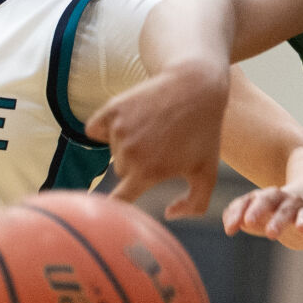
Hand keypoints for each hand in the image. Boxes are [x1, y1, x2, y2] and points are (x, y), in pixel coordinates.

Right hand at [86, 62, 228, 218]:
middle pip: (121, 172)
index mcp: (148, 173)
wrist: (196, 86)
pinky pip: (95, 129)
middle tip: (161, 145)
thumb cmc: (204, 132)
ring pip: (112, 150)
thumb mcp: (208, 172)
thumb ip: (195, 204)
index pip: (119, 202)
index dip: (112, 210)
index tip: (102, 216)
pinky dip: (105, 127)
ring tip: (153, 128)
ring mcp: (118, 130)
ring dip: (126, 144)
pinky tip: (128, 120)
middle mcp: (129, 153)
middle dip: (137, 164)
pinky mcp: (111, 109)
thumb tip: (168, 214)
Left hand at [223, 186, 302, 250]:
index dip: (247, 211)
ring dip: (301, 221)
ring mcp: (302, 210)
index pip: (256, 200)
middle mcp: (286, 201)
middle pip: (280, 205)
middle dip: (275, 218)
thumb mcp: (250, 209)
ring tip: (300, 228)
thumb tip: (229, 227)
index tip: (239, 225)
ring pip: (302, 214)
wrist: (298, 205)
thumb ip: (235, 214)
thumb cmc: (267, 210)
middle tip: (267, 232)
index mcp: (268, 196)